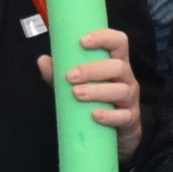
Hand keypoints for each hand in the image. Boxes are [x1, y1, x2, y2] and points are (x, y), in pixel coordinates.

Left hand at [46, 22, 141, 138]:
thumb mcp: (76, 84)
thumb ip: (58, 74)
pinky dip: (109, 116)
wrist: (112, 134)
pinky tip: (95, 115)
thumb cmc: (95, 100)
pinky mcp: (130, 119)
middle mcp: (126, 78)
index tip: (82, 41)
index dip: (103, 37)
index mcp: (115, 63)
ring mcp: (130, 99)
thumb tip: (42, 61)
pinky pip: (124, 116)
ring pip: (121, 90)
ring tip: (76, 93)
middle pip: (118, 66)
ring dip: (98, 91)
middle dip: (93, 69)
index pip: (118, 42)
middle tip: (70, 76)